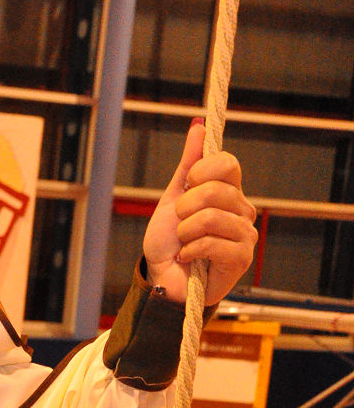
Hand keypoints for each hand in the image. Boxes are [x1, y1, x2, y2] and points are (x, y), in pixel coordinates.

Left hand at [143, 120, 257, 307]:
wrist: (162, 280)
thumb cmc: (169, 243)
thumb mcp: (172, 199)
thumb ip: (188, 165)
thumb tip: (198, 127)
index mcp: (229, 192)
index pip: (228, 163)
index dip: (202, 170)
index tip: (187, 185)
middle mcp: (243, 210)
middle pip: (216, 190)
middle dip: (185, 208)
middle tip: (181, 224)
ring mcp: (246, 235)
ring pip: (212, 217)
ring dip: (186, 232)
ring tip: (183, 244)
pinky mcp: (242, 258)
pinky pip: (213, 242)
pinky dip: (190, 250)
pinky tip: (187, 258)